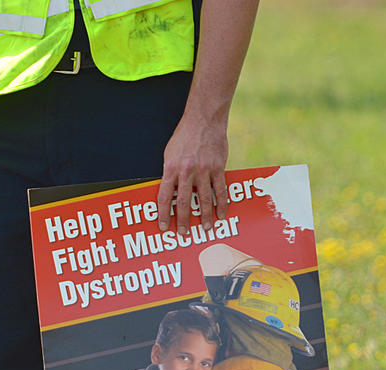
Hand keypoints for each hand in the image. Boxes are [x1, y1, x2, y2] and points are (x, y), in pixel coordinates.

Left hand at [156, 111, 229, 233]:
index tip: (164, 227)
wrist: (204, 120)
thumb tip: (171, 192)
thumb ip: (170, 173)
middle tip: (184, 234)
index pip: (165, 197)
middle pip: (184, 202)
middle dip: (184, 221)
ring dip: (205, 216)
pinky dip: (222, 204)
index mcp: (171, 168)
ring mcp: (204, 170)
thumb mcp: (169, 154)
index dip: (164, 214)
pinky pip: (220, 190)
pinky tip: (221, 214)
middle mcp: (187, 171)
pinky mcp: (218, 168)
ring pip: (205, 199)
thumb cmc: (184, 137)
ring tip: (206, 228)